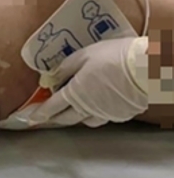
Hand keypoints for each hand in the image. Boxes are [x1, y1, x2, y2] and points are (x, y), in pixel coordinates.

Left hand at [24, 37, 148, 127]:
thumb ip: (64, 69)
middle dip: (54, 118)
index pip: (52, 107)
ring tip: (72, 110)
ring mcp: (105, 114)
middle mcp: (88, 108)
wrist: (146, 68)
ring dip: (75, 117)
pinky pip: (102, 118)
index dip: (39, 112)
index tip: (30, 117)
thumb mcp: (83, 56)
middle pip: (66, 118)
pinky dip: (95, 114)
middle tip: (47, 116)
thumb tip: (49, 79)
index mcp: (75, 93)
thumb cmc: (112, 57)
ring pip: (85, 121)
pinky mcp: (121, 115)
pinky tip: (96, 105)